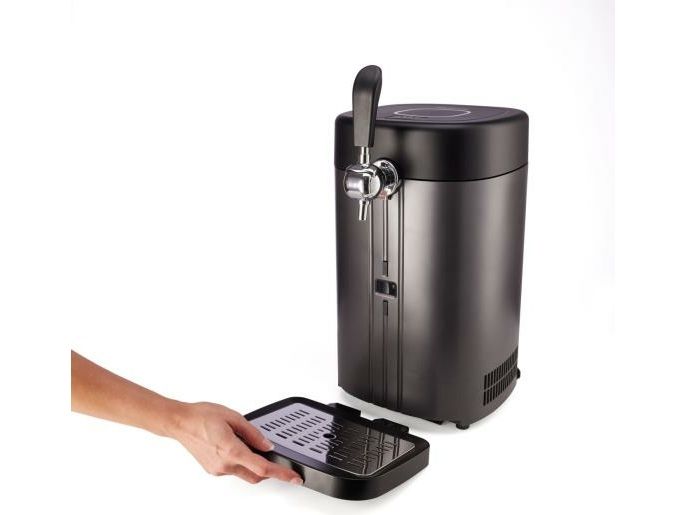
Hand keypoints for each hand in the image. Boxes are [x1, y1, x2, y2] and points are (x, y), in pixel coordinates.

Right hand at [170, 401, 302, 484]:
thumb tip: (267, 445)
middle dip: (269, 470)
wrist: (180, 422)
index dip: (282, 474)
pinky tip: (235, 446)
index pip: (263, 468)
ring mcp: (217, 469)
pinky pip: (233, 469)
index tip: (294, 478)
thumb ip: (253, 433)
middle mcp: (224, 464)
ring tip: (245, 442)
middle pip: (256, 475)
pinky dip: (240, 461)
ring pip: (244, 473)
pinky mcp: (213, 470)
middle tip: (276, 460)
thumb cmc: (202, 416)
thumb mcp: (233, 417)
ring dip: (252, 464)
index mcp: (231, 450)